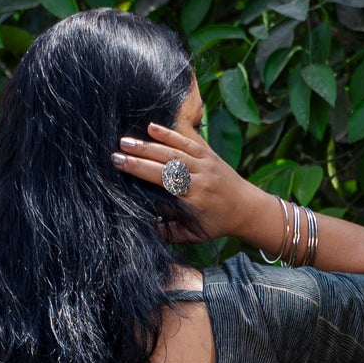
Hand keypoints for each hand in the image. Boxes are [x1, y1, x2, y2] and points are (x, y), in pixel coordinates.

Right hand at [113, 122, 275, 247]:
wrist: (247, 207)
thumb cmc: (217, 224)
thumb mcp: (194, 235)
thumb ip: (169, 234)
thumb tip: (144, 227)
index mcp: (194, 198)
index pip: (163, 181)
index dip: (140, 172)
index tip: (120, 166)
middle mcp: (200, 177)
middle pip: (165, 163)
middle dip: (140, 156)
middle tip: (116, 152)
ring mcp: (205, 163)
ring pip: (174, 150)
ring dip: (148, 144)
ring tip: (125, 140)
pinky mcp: (208, 153)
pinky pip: (186, 141)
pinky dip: (168, 133)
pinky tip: (151, 127)